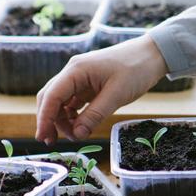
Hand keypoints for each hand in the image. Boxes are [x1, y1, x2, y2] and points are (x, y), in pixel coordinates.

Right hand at [35, 35, 167, 143]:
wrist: (153, 54)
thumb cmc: (136, 69)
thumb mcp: (117, 95)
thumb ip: (94, 115)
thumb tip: (77, 135)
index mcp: (76, 70)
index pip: (51, 97)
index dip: (44, 119)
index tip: (42, 138)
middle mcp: (73, 72)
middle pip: (50, 98)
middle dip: (49, 120)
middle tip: (52, 142)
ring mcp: (80, 77)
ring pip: (60, 101)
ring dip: (62, 119)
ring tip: (74, 135)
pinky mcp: (88, 83)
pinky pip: (72, 101)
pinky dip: (72, 114)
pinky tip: (79, 125)